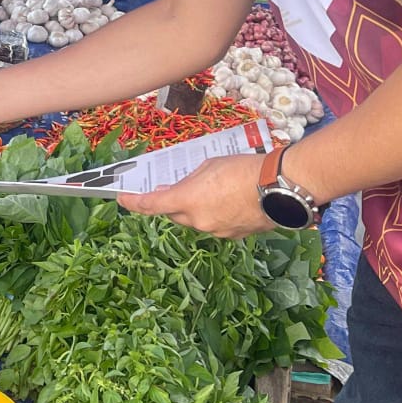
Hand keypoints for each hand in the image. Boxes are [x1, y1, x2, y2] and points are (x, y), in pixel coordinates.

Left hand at [117, 154, 275, 238]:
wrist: (279, 187)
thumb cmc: (242, 169)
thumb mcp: (208, 166)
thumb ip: (189, 180)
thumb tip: (177, 190)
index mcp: (187, 201)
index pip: (152, 206)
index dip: (134, 203)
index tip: (122, 199)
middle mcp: (198, 221)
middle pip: (175, 215)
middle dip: (172, 203)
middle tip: (172, 189)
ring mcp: (216, 232)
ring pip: (197, 221)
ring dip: (197, 208)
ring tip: (212, 190)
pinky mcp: (234, 236)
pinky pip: (216, 225)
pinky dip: (216, 215)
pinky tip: (228, 201)